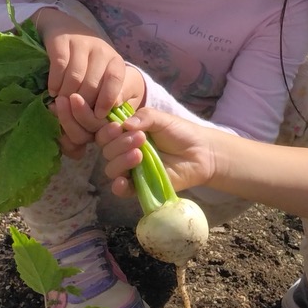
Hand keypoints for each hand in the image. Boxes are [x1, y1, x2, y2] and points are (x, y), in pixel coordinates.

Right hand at [34, 7, 142, 119]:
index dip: (107, 99)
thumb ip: (105, 92)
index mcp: (115, 60)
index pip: (115, 81)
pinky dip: (55, 83)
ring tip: (61, 103)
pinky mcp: (62, 41)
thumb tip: (102, 117)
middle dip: (82, 103)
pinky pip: (59, 67)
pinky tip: (52, 91)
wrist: (64, 27)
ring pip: (75, 78)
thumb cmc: (87, 59)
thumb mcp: (101, 72)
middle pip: (92, 84)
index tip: (97, 115)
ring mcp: (81, 43)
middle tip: (73, 113)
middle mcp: (101, 50)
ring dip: (66, 95)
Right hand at [91, 103, 218, 198]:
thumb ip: (144, 117)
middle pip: (107, 151)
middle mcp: (125, 152)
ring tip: (140, 154)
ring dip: (121, 161)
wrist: (201, 153)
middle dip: (120, 144)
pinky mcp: (140, 186)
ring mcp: (132, 170)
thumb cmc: (180, 133)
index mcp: (126, 134)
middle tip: (141, 138)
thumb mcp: (162, 119)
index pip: (106, 134)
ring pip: (111, 169)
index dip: (108, 131)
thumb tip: (124, 124)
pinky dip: (118, 187)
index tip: (118, 127)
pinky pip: (122, 190)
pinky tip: (123, 181)